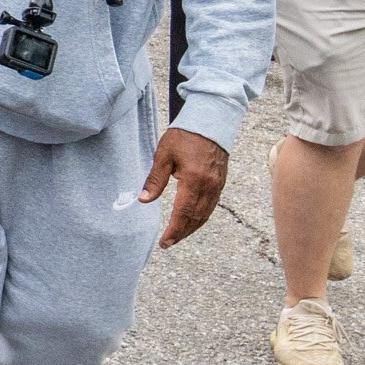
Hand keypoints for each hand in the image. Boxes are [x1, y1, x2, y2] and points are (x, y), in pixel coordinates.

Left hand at [140, 127, 228, 247]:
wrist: (211, 121)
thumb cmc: (185, 135)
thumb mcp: (164, 155)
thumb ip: (155, 179)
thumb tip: (144, 200)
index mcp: (194, 180)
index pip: (183, 213)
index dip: (174, 230)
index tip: (164, 242)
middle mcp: (209, 186)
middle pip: (196, 218)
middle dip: (181, 233)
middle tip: (168, 243)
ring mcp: (218, 185)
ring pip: (205, 214)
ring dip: (192, 228)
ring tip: (178, 235)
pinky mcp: (221, 183)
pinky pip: (211, 206)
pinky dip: (201, 217)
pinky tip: (191, 220)